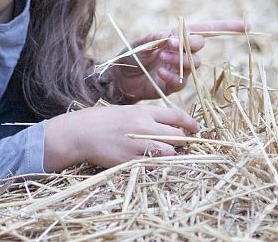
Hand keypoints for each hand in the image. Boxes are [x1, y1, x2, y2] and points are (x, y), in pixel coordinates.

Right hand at [43, 105, 198, 170]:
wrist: (80, 133)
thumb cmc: (102, 120)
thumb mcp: (127, 111)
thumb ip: (147, 117)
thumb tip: (168, 124)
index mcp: (143, 112)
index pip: (176, 116)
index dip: (190, 123)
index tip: (197, 129)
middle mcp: (144, 128)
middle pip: (178, 136)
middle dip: (182, 141)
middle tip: (180, 144)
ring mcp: (138, 146)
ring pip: (169, 153)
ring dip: (170, 154)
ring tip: (163, 153)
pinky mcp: (131, 162)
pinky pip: (154, 166)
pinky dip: (157, 164)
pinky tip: (151, 162)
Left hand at [109, 19, 246, 102]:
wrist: (120, 79)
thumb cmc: (129, 56)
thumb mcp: (139, 44)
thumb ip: (153, 39)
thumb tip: (167, 35)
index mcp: (177, 35)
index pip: (205, 29)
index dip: (226, 27)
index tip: (245, 26)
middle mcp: (182, 51)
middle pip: (200, 45)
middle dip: (190, 44)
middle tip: (170, 45)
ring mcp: (181, 68)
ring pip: (194, 63)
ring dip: (181, 60)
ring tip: (162, 59)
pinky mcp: (175, 84)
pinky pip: (183, 81)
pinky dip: (174, 76)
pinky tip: (161, 74)